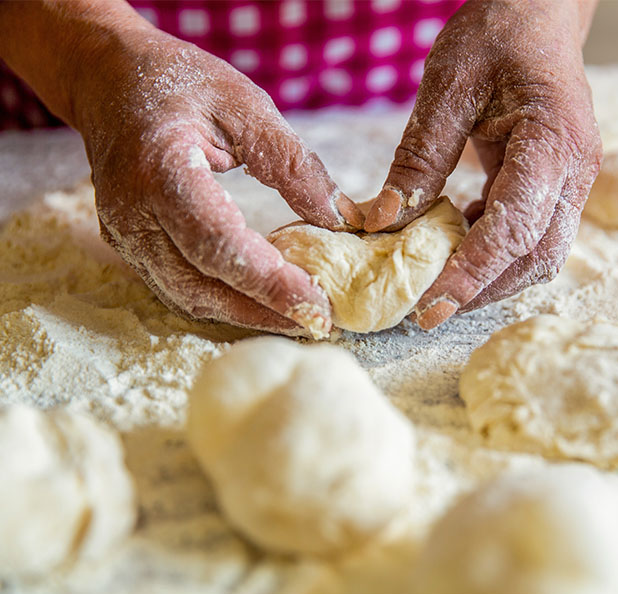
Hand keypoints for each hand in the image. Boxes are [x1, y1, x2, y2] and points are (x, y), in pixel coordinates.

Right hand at [0, 1, 362, 337]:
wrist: (108, 78)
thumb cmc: (179, 82)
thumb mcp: (245, 105)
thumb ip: (293, 163)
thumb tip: (341, 219)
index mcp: (160, 169)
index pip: (218, 245)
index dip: (271, 283)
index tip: (319, 305)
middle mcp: (132, 213)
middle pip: (200, 287)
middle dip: (264, 313)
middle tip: (321, 323)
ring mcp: (124, 235)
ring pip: (187, 298)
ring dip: (246, 316)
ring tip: (299, 319)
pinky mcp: (129, 245)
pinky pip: (178, 287)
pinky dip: (223, 302)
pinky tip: (262, 302)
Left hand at [364, 0, 601, 328]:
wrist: (537, 13)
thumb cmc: (496, 35)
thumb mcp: (447, 86)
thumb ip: (419, 157)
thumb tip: (384, 222)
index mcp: (553, 141)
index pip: (515, 228)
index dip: (472, 274)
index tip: (430, 309)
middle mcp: (575, 171)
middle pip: (537, 256)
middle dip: (483, 291)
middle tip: (428, 311)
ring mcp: (573, 181)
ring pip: (539, 254)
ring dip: (491, 278)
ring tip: (438, 285)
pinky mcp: (558, 184)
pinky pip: (532, 234)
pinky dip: (494, 251)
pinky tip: (457, 239)